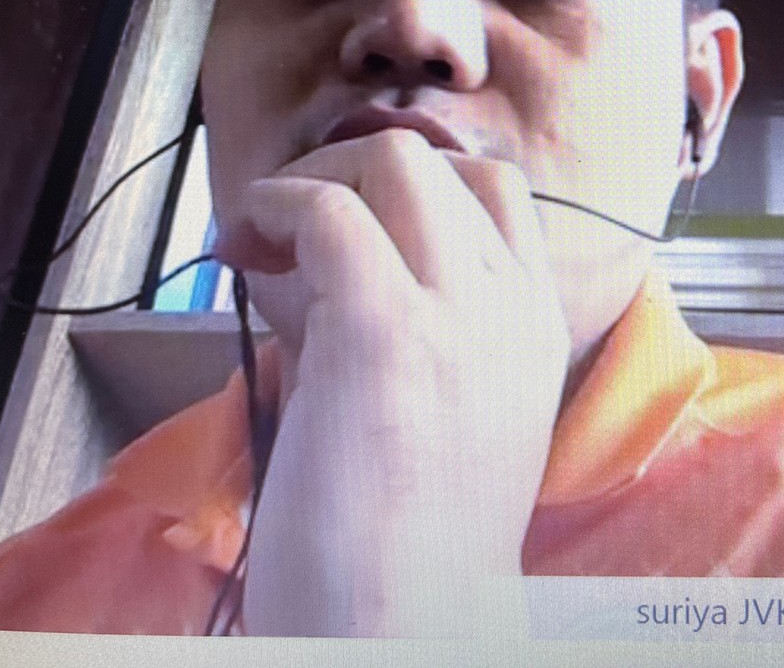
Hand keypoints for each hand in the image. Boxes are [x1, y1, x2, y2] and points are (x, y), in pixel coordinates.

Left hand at [216, 129, 569, 635]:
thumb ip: (421, 331)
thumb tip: (329, 276)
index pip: (497, 191)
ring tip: (268, 228)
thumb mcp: (456, 414)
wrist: (408, 626)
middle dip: (353, 167)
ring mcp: (457, 311)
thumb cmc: (414, 542)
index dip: (412, 184)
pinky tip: (245, 237)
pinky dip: (275, 204)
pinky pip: (326, 212)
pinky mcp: (383, 330)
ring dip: (315, 177)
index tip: (352, 218)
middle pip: (440, 163)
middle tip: (296, 220)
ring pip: (392, 162)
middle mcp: (511, 304)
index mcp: (538, 326)